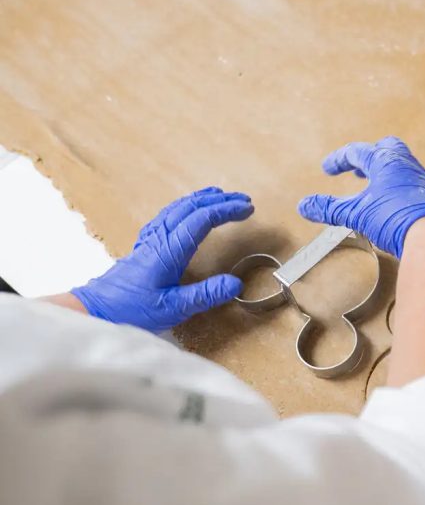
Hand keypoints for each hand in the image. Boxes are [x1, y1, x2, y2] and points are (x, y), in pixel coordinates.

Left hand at [70, 187, 252, 331]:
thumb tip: (236, 284)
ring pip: (178, 208)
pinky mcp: (145, 245)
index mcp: (169, 249)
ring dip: (202, 199)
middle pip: (191, 207)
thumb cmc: (132, 309)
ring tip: (221, 196)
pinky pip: (168, 215)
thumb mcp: (174, 307)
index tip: (247, 209)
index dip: (226, 210)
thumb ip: (205, 295)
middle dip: (219, 200)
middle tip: (243, 199)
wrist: (97, 309)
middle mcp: (159, 238)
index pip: (202, 219)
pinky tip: (188, 210)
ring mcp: (151, 239)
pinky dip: (185, 207)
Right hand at [298, 136, 424, 257]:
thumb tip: (304, 206)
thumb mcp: (357, 213)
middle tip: (357, 170)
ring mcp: (424, 182)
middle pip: (387, 149)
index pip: (358, 152)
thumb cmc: (397, 217)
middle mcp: (408, 166)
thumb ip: (331, 209)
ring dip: (386, 175)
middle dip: (369, 157)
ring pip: (403, 169)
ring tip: (374, 191)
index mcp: (386, 161)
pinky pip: (415, 188)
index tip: (328, 169)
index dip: (339, 160)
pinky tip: (396, 209)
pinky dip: (401, 192)